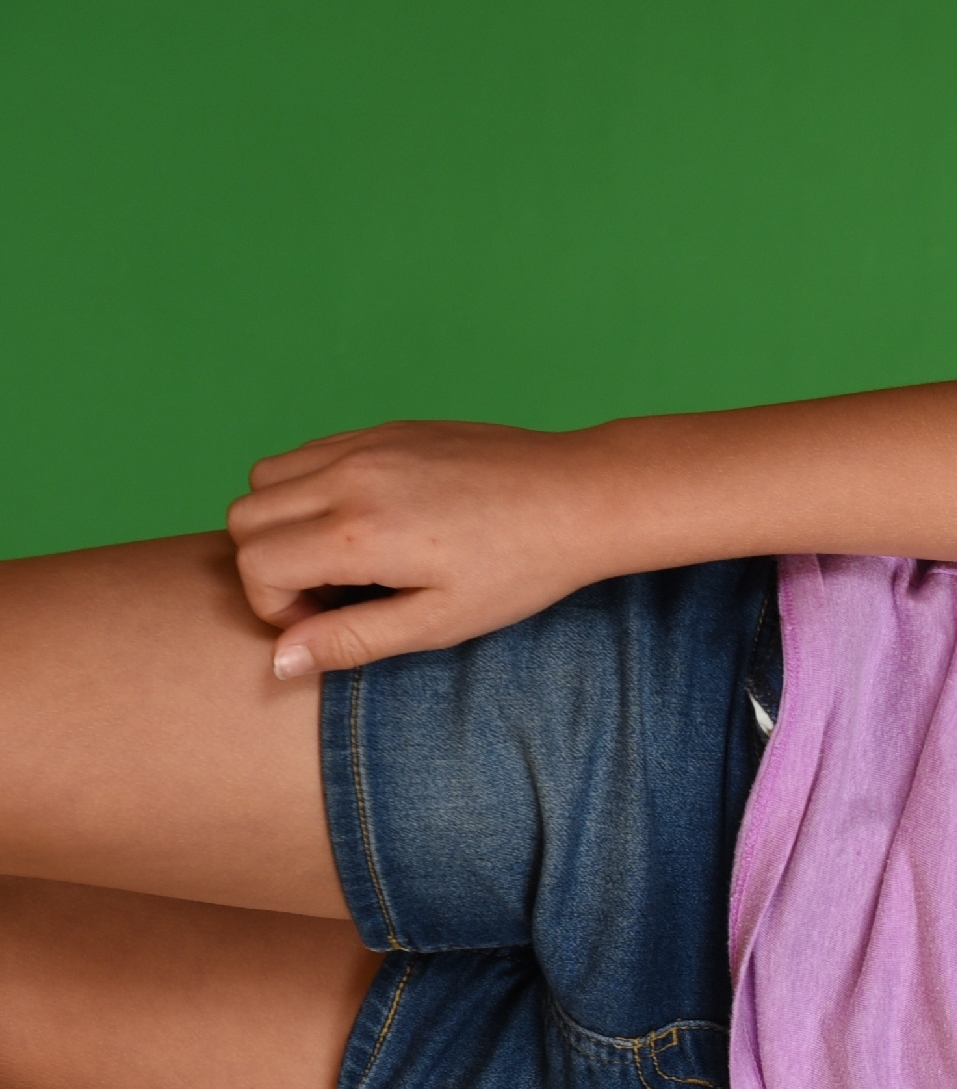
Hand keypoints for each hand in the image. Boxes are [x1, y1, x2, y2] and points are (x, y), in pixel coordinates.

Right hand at [226, 420, 628, 676]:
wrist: (579, 498)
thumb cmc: (520, 568)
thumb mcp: (438, 622)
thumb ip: (352, 640)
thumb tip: (279, 660)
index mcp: (359, 532)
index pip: (254, 563)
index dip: (275, 605)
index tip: (325, 619)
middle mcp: (349, 477)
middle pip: (245, 516)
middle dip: (269, 563)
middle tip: (332, 592)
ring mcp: (364, 444)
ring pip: (267, 477)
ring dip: (284, 521)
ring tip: (346, 556)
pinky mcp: (385, 428)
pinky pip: (310, 452)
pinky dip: (312, 488)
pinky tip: (371, 520)